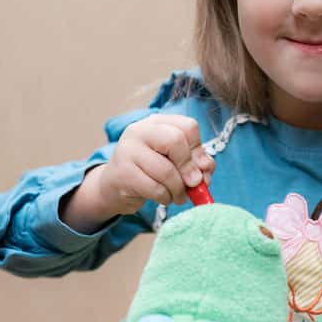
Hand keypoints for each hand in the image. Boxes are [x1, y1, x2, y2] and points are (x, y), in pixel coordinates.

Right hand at [61, 114, 214, 231]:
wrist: (114, 187)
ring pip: (166, 170)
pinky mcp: (122, 173)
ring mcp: (127, 150)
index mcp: (157, 122)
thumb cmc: (150, 172)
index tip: (200, 167)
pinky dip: (165, 198)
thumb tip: (206, 168)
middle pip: (176, 141)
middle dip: (189, 167)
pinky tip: (164, 198)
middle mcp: (140, 130)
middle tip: (193, 184)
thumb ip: (195, 161)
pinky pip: (155, 188)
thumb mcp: (174, 161)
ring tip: (178, 196)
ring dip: (178, 189)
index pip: (187, 126)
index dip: (198, 149)